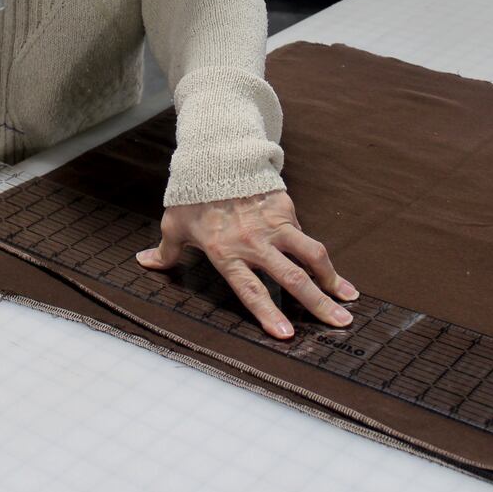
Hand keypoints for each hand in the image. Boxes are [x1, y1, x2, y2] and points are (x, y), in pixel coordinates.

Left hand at [135, 190, 357, 339]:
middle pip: (291, 279)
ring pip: (310, 255)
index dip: (268, 314)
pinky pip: (304, 235)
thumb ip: (164, 250)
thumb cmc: (191, 195)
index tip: (287, 336)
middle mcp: (254, 242)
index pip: (251, 290)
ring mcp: (273, 225)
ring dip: (332, 278)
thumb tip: (143, 263)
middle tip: (341, 323)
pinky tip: (330, 271)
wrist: (213, 154)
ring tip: (349, 298)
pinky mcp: (285, 208)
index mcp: (226, 253)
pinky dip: (318, 255)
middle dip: (318, 304)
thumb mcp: (174, 224)